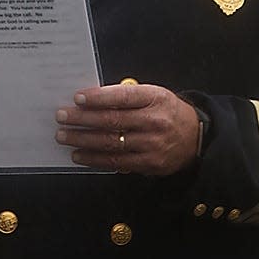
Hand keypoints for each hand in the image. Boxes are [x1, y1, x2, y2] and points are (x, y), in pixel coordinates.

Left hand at [54, 83, 201, 175]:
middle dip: (83, 119)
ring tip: (64, 136)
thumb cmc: (168, 111)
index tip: (77, 98)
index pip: (122, 97)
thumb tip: (93, 99)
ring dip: (83, 140)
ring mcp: (151, 145)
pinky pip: (117, 162)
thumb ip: (128, 96)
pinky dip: (95, 158)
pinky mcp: (149, 164)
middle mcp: (154, 121)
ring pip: (111, 143)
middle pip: (112, 121)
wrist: (196, 137)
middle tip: (62, 117)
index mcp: (154, 98)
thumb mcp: (154, 94)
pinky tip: (79, 155)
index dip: (98, 97)